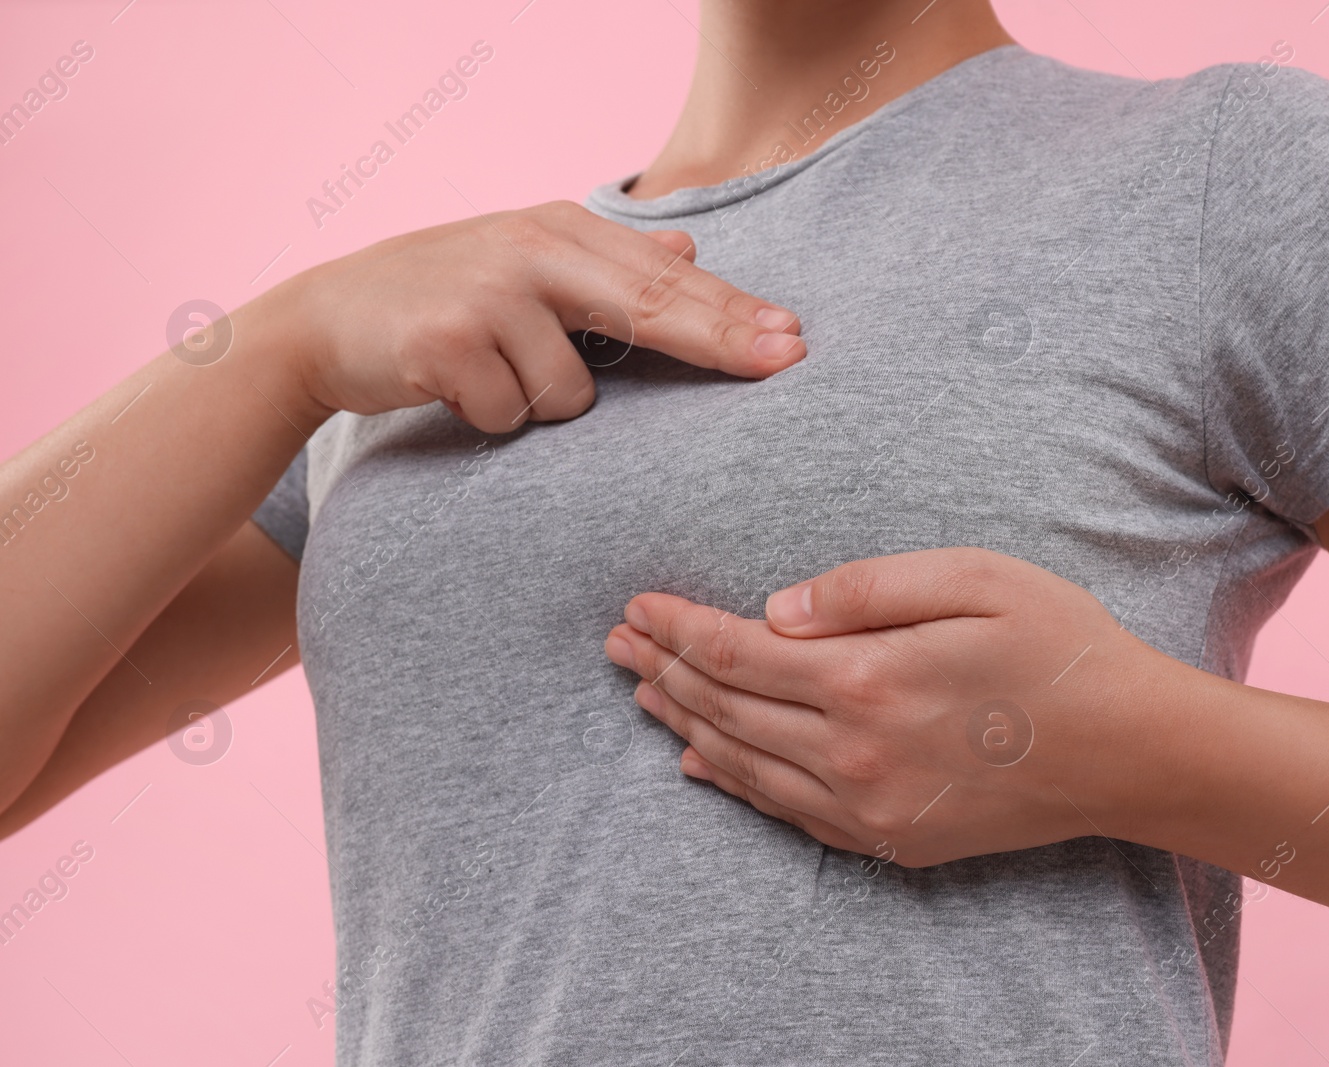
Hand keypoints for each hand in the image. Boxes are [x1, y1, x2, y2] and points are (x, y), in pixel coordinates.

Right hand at [263, 200, 805, 431]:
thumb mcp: (523, 264)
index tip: (793, 341)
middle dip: (722, 340)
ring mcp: (487, 292)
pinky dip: (496, 419)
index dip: (732, 311)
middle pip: (646, 307)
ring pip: (573, 392)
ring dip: (543, 405)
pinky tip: (457, 391)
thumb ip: (605, 263)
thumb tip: (689, 250)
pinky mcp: (447, 342)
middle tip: (787, 362)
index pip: (662, 276)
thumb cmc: (440, 297)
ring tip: (494, 378)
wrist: (324, 322)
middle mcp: (528, 249)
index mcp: (555, 228)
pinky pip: (516, 414)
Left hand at [604, 547, 1178, 867]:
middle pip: (725, 709)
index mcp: (865, 678)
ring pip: (742, 764)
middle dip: (663, 670)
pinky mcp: (889, 838)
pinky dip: (731, 783)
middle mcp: (851, 753)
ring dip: (684, 723)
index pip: (735, 651)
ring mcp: (867, 806)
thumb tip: (775, 608)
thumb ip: (864, 588)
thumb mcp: (972, 579)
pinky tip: (699, 762)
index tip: (636, 605)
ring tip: (641, 692)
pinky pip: (784, 812)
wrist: (1132, 752)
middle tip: (616, 643)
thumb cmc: (1058, 647)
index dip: (678, 627)